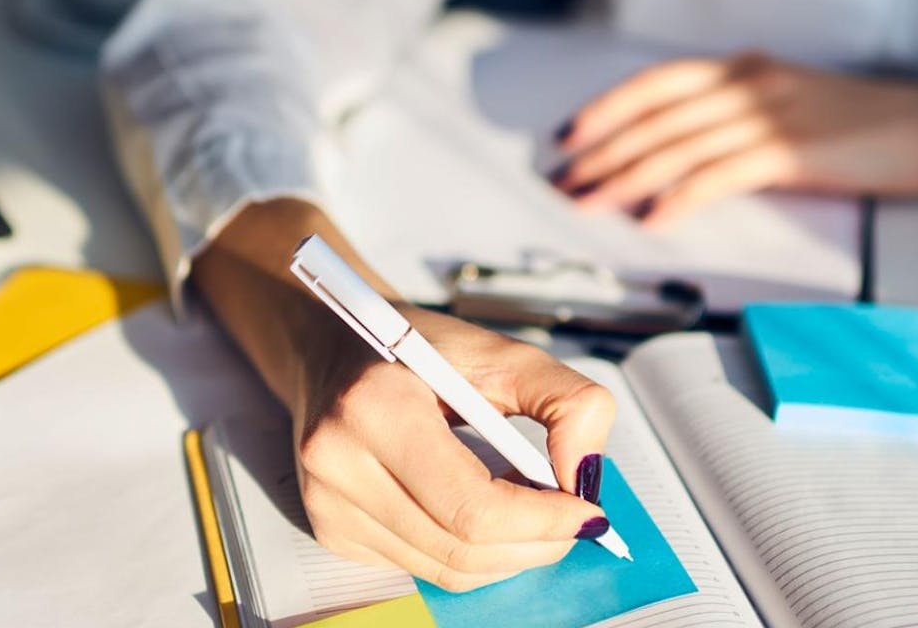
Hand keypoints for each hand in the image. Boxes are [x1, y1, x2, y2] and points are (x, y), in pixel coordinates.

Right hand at [190, 200, 614, 591]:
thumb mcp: (500, 352)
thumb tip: (586, 477)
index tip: (589, 513)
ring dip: (507, 555)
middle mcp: (339, 463)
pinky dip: (469, 553)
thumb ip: (566, 401)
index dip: (542, 521)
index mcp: (376, 407)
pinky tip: (484, 515)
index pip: (472, 507)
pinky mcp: (331, 530)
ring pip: (445, 569)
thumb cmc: (416, 348)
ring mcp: (328, 505)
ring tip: (536, 516)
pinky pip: (420, 566)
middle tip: (574, 522)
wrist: (331, 348)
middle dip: (535, 544)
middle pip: (462, 549)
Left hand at [551, 52, 917, 226]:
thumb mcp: (796, 106)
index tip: (568, 134)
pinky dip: (680, 196)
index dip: (606, 107)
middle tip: (564, 180)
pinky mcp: (791, 151)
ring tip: (590, 202)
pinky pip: (720, 174)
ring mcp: (770, 116)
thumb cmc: (873, 125)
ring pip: (676, 145)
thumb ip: (745, 119)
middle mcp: (750, 85)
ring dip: (624, 176)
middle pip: (655, 116)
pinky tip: (653, 218)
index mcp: (747, 71)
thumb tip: (695, 153)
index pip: (657, 84)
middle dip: (600, 151)